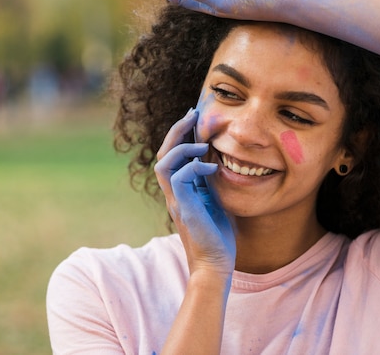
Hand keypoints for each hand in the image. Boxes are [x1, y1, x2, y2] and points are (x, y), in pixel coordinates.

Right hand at [155, 108, 235, 276]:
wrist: (214, 264)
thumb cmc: (217, 235)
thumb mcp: (215, 201)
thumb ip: (210, 183)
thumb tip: (217, 162)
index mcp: (180, 190)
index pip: (172, 156)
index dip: (180, 135)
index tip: (194, 118)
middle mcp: (173, 193)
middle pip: (163, 155)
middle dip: (177, 132)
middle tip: (193, 115)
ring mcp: (176, 201)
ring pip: (163, 164)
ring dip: (181, 148)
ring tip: (202, 144)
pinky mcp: (183, 208)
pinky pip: (178, 178)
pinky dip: (193, 167)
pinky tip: (211, 167)